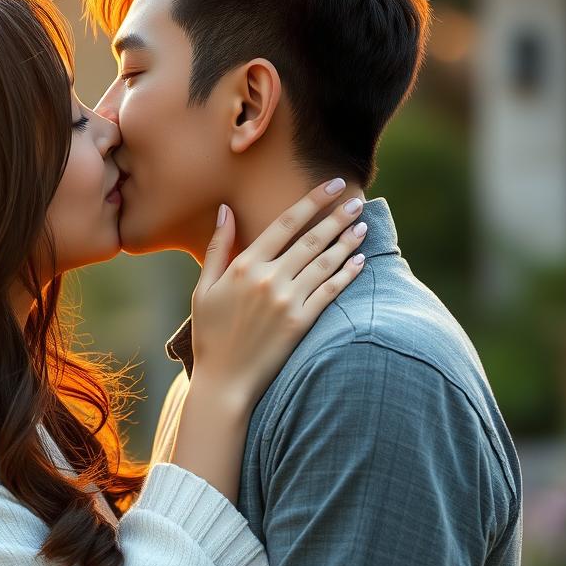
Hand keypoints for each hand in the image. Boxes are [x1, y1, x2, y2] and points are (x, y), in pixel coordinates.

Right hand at [190, 179, 366, 409]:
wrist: (224, 381)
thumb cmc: (211, 334)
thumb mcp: (204, 288)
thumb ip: (217, 247)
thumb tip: (225, 210)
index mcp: (244, 266)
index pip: (285, 223)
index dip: (311, 201)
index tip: (331, 185)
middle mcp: (269, 279)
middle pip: (311, 239)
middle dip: (337, 217)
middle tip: (357, 200)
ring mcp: (287, 301)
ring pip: (324, 263)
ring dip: (347, 242)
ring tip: (362, 226)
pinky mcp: (301, 323)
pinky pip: (330, 292)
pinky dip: (346, 273)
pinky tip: (359, 260)